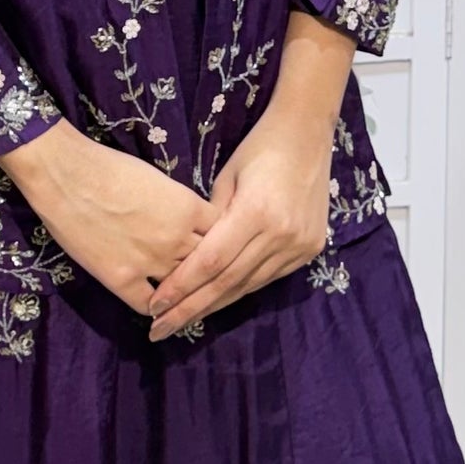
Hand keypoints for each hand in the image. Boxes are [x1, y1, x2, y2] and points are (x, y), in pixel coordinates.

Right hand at [1, 120, 208, 316]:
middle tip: (201, 278)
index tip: (212, 247)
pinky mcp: (121, 280)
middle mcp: (177, 239)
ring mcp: (150, 262)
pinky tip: (156, 307)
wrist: (66, 174)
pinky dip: (156, 308)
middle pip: (206, 265)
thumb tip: (189, 223)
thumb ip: (180, 205)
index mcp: (189, 208)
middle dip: (205, 270)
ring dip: (182, 293)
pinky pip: (149, 306)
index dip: (218, 242)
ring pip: (181, 289)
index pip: (221, 235)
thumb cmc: (109, 166)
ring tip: (183, 299)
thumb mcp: (159, 179)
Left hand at [144, 11, 349, 340]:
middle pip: (227, 282)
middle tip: (160, 330)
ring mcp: (299, 245)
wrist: (308, 133)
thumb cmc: (258, 148)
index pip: (210, 262)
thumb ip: (210, 220)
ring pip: (249, 286)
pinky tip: (219, 300)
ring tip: (184, 321)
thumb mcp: (226, 178)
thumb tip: (190, 254)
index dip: (180, 287)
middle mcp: (280, 235)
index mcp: (255, 213)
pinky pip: (269, 278)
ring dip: (215, 305)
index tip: (154, 306)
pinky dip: (241, 289)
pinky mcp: (310, 250)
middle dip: (191, 309)